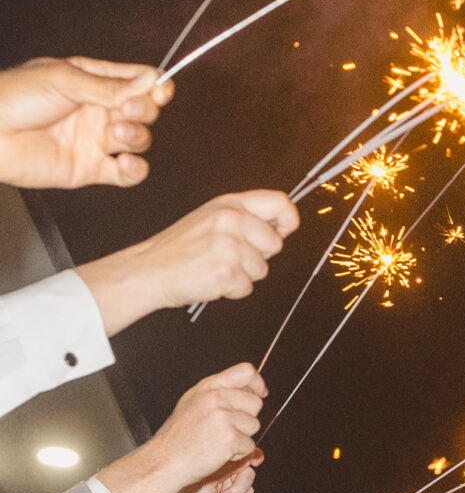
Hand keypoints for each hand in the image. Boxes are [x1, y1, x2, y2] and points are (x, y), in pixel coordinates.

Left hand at [0, 57, 170, 189]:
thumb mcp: (64, 81)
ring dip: (136, 137)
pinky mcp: (89, 169)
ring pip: (138, 140)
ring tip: (116, 134)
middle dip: (144, 110)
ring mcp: (94, 140)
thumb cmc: (14, 97)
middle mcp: (97, 110)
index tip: (161, 90)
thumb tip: (150, 81)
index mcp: (92, 81)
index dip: (155, 85)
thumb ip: (109, 86)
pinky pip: (126, 174)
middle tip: (129, 109)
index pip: (137, 81)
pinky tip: (125, 162)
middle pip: (143, 110)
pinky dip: (134, 170)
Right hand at [77, 190, 300, 334]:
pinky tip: (211, 279)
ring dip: (243, 275)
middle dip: (258, 257)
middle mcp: (232, 219)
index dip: (288, 220)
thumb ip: (245, 219)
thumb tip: (281, 229)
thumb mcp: (212, 219)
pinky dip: (231, 290)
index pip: (279, 202)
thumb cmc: (180, 249)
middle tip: (229, 256)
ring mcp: (229, 244)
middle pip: (275, 243)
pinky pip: (247, 287)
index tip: (282, 232)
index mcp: (229, 204)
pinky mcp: (227, 270)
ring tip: (216, 267)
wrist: (149, 270)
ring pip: (262, 269)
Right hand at [101, 367, 266, 492]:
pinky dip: (238, 453)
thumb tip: (251, 388)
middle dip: (246, 417)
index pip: (245, 371)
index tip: (261, 392)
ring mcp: (223, 417)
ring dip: (242, 437)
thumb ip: (220, 391)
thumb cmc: (179, 436)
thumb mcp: (193, 402)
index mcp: (209, 387)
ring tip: (218, 440)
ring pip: (254, 425)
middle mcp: (216, 398)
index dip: (257, 383)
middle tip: (224, 428)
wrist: (165, 460)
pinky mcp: (230, 438)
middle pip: (255, 403)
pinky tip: (218, 452)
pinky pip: (249, 446)